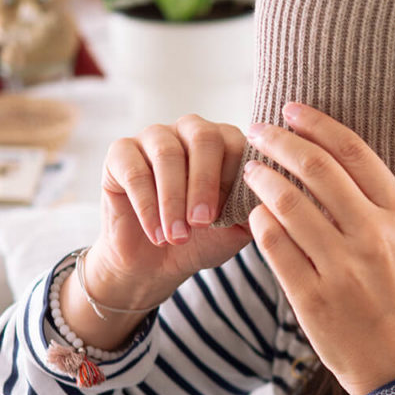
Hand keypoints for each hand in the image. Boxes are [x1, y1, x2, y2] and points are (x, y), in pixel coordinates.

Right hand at [88, 114, 251, 308]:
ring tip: (178, 237)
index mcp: (227, 143)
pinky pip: (134, 170)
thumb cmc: (203, 241)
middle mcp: (192, 131)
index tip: (229, 215)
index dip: (234, 177)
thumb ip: (254, 208)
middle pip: (203, 138)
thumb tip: (274, 194)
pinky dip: (147, 205)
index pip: (237, 142)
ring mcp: (155, 137)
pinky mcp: (120, 153)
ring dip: (174, 199)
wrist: (155, 263)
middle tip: (202, 222)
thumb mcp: (236, 229)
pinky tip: (157, 234)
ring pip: (167, 153)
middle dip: (204, 182)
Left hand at [242, 103, 394, 394]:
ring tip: (251, 171)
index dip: (317, 124)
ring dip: (262, 179)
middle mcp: (374, 235)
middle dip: (279, 141)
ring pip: (286, 202)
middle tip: (258, 130)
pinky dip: (259, 222)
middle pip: (315, 168)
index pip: (353, 151)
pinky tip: (255, 215)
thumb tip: (327, 161)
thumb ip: (374, 205)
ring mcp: (342, 267)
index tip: (291, 109)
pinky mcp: (312, 296)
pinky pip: (274, 244)